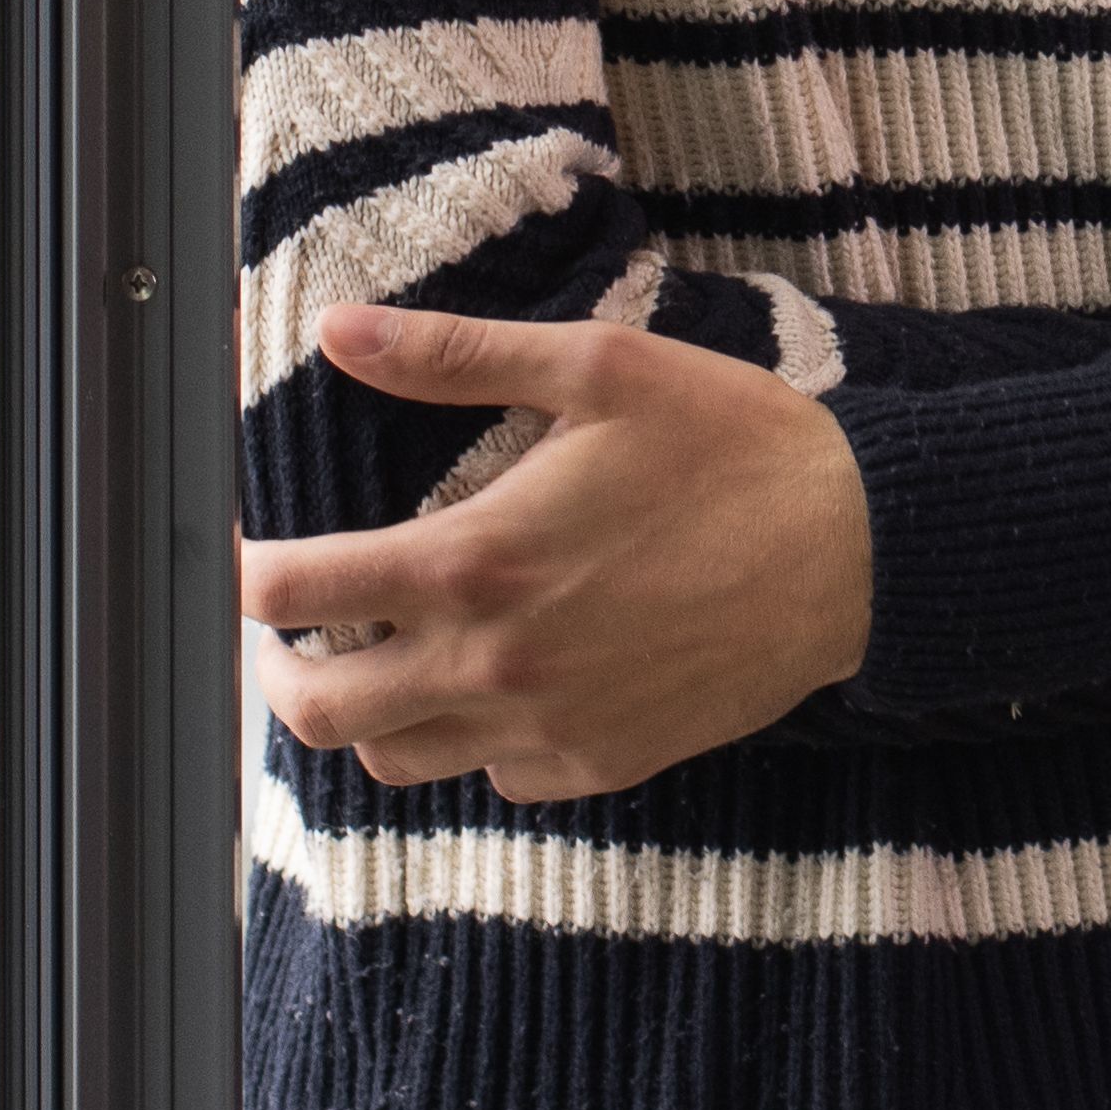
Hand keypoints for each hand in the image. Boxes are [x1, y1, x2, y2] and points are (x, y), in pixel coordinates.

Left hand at [236, 308, 874, 802]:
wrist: (857, 551)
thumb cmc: (732, 447)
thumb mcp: (598, 369)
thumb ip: (456, 356)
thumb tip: (341, 332)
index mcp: (477, 560)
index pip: (300, 593)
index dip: (253, 574)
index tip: (259, 555)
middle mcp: (495, 664)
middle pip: (318, 711)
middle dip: (277, 671)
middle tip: (290, 632)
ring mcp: (545, 729)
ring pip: (395, 759)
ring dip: (368, 714)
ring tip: (388, 658)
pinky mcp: (598, 766)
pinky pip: (492, 777)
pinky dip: (470, 738)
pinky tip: (502, 680)